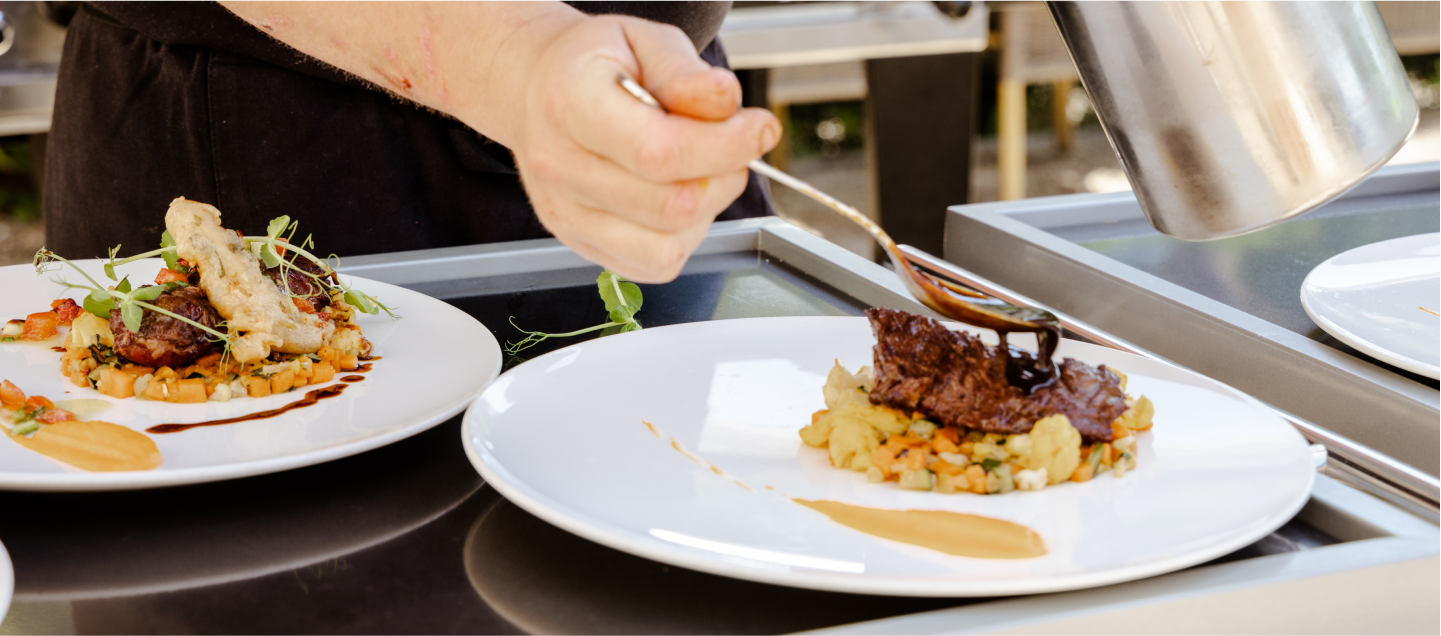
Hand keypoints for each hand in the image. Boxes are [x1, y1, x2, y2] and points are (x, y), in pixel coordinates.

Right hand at [499, 16, 781, 282]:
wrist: (535, 88)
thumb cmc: (593, 64)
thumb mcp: (644, 40)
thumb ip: (685, 73)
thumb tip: (726, 107)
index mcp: (570, 104)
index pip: (660, 152)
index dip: (726, 146)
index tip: (758, 128)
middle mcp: (559, 166)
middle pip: (672, 206)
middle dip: (723, 176)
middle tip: (727, 144)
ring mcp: (565, 212)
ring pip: (667, 247)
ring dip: (704, 212)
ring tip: (696, 170)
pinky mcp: (579, 242)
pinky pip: (653, 265)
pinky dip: (682, 237)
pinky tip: (675, 196)